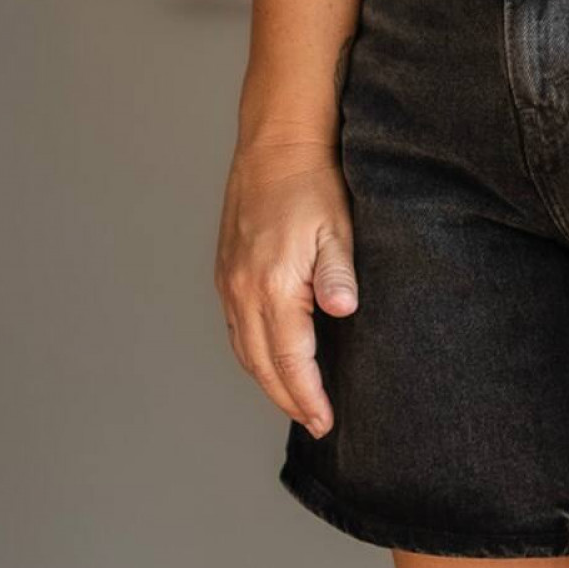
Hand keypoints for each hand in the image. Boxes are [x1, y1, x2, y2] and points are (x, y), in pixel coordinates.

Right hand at [215, 143, 357, 438]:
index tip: (325, 422)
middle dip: (289, 399)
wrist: (275, 143)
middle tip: (316, 424)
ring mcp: (229, 283)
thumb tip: (342, 310)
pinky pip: (236, 329)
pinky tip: (272, 360)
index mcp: (272, 285)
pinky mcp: (226, 272)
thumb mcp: (338, 226)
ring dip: (269, 381)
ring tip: (297, 402)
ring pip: (244, 350)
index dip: (308, 396)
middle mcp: (243, 291)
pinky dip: (253, 355)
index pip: (289, 360)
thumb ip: (338, 272)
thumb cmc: (313, 182)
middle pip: (262, 365)